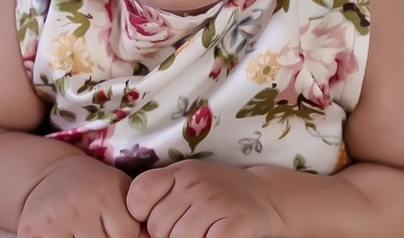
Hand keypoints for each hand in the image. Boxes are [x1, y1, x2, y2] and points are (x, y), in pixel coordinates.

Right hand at [19, 154, 141, 237]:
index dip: (125, 235)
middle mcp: (77, 206)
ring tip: (83, 232)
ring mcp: (52, 222)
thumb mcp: (121, 191)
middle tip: (99, 230)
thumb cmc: (95, 187)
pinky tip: (67, 235)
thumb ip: (139, 216)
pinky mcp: (31, 233)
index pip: (127, 235)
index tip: (116, 227)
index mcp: (104, 193)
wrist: (50, 175)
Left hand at [127, 160, 284, 237]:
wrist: (265, 197)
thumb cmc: (217, 196)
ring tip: (205, 232)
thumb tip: (138, 232)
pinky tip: (214, 236)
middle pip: (157, 226)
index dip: (143, 215)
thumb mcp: (186, 184)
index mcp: (179, 172)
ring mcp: (214, 203)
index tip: (159, 219)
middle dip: (168, 235)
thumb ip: (160, 198)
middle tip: (192, 227)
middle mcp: (194, 183)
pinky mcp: (233, 225)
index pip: (139, 195)